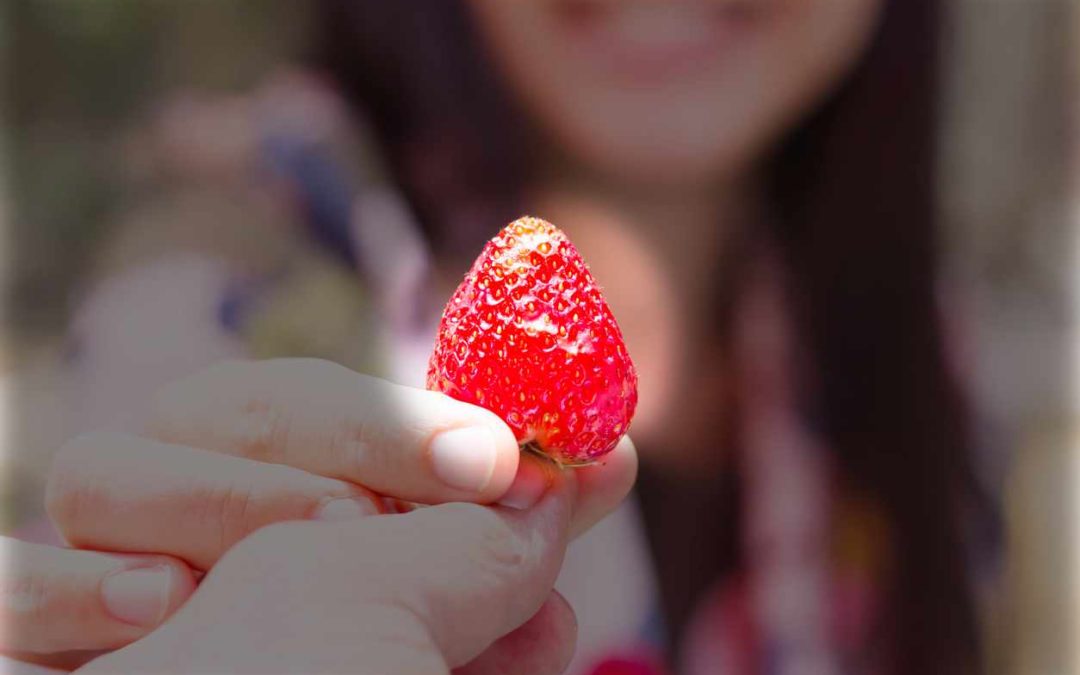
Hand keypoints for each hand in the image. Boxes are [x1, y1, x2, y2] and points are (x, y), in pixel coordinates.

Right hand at [5, 359, 636, 670]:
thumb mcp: (455, 618)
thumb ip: (509, 536)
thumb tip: (607, 456)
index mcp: (285, 488)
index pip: (320, 405)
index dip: (406, 418)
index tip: (501, 454)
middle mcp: (186, 515)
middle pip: (211, 402)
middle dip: (327, 435)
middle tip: (417, 492)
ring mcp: (106, 569)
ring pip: (100, 466)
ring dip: (214, 498)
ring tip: (311, 547)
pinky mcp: (35, 637)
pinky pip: (12, 580)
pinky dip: (70, 582)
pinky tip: (159, 601)